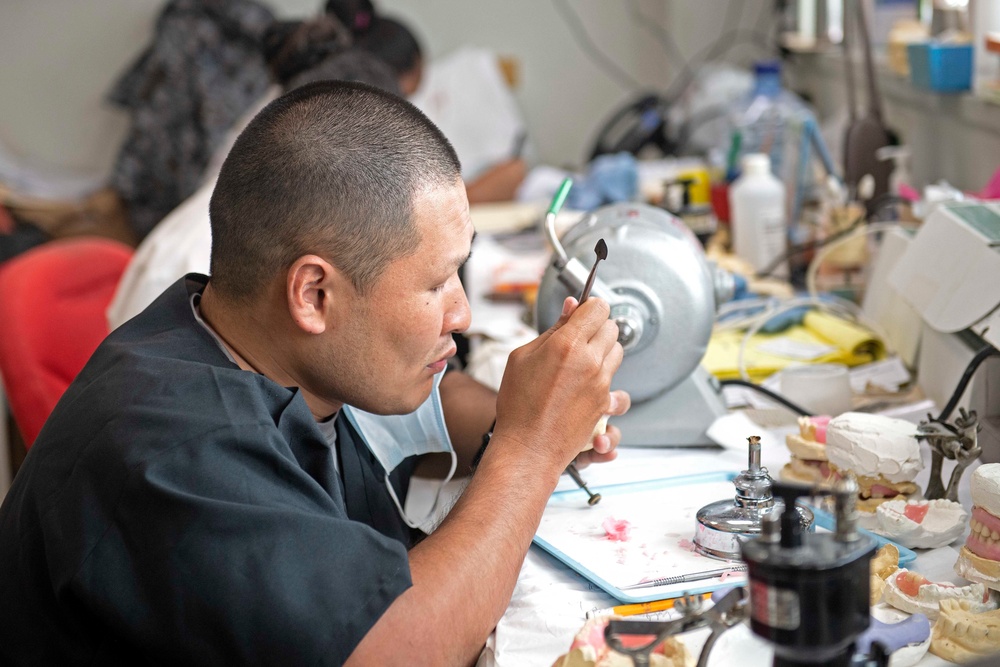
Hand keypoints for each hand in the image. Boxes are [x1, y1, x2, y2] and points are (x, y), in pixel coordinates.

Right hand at [493, 296, 622, 469]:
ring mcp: (601, 383)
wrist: (528, 446)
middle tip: (579, 337)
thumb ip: (553, 329)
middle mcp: (589, 361)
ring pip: (618, 352)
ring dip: (604, 351)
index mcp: (567, 344)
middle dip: (597, 328)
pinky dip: (604, 377)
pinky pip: (616, 378)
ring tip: (582, 360)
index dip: (589, 307)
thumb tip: (571, 307)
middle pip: (612, 327)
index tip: (582, 313)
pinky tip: (587, 383)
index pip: (598, 308)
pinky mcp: (605, 402)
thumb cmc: (519, 405)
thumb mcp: (522, 357)